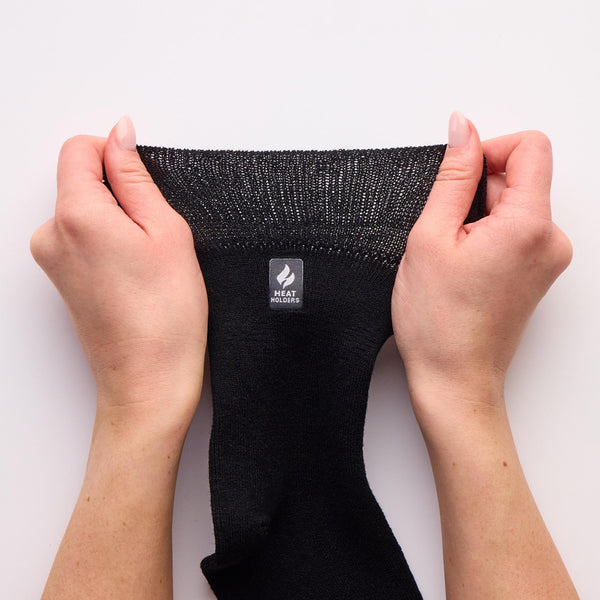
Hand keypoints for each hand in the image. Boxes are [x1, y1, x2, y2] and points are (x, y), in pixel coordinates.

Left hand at [30, 116, 207, 433]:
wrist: (149, 380)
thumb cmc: (165, 316)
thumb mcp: (166, 231)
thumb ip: (135, 177)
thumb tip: (120, 137)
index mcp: (76, 215)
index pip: (80, 149)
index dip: (116, 155)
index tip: (144, 183)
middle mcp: (51, 235)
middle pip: (81, 181)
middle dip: (120, 195)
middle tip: (154, 237)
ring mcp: (52, 260)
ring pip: (85, 212)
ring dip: (117, 223)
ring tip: (147, 263)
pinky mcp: (61, 279)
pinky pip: (83, 240)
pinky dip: (109, 245)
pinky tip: (135, 276)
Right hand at [392, 112, 572, 417]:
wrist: (454, 378)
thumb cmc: (438, 322)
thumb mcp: (430, 237)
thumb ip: (452, 177)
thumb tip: (464, 130)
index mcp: (529, 225)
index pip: (529, 146)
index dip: (488, 150)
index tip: (457, 178)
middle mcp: (551, 239)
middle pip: (521, 176)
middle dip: (477, 190)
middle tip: (446, 233)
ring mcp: (548, 258)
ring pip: (514, 204)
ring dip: (478, 216)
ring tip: (453, 255)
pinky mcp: (538, 271)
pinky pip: (515, 230)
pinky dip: (487, 234)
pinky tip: (463, 265)